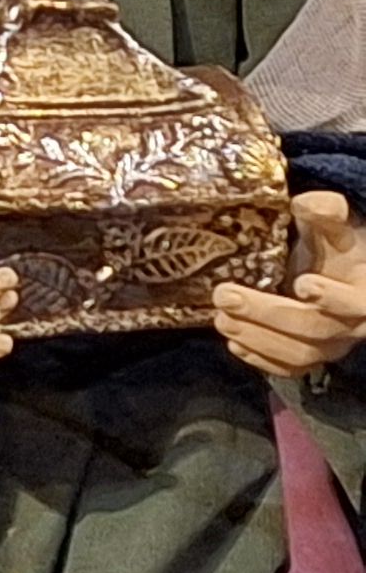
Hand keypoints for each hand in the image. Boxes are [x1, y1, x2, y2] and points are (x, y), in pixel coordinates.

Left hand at [221, 192, 365, 378]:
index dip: (333, 298)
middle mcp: (352, 325)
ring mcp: (332, 345)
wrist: (339, 272)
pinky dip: (261, 360)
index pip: (356, 303)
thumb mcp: (335, 226)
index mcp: (365, 293)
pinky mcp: (312, 355)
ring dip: (257, 338)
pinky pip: (289, 369)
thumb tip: (305, 203)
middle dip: (267, 314)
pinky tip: (234, 343)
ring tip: (220, 318)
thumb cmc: (336, 247)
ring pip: (300, 354)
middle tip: (224, 295)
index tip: (302, 282)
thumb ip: (325, 212)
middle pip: (314, 329)